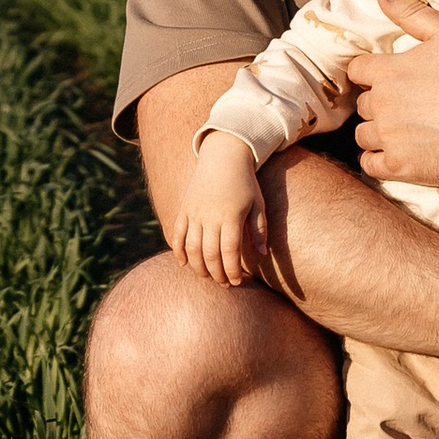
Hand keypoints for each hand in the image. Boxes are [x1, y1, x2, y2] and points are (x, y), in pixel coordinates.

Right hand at [176, 137, 266, 290]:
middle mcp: (210, 216)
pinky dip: (178, 251)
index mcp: (231, 216)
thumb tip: (261, 254)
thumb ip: (259, 230)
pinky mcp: (184, 208)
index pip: (229, 253)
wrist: (223, 155)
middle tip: (224, 284)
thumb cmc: (245, 182)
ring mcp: (194, 212)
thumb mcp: (257, 203)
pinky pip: (177, 234)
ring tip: (207, 277)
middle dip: (217, 274)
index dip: (233, 271)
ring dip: (198, 268)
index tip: (238, 282)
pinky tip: (184, 263)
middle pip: (210, 254)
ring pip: (191, 248)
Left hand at [351, 0, 438, 187]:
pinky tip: (398, 154)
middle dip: (379, 103)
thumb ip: (410, 11)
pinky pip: (370, 164)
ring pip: (364, 135)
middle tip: (405, 106)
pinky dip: (379, 160)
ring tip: (403, 131)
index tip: (384, 78)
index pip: (357, 69)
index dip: (370, 72)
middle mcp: (382, 105)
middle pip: (363, 104)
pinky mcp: (399, 167)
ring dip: (378, 132)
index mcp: (388, 72)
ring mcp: (388, 138)